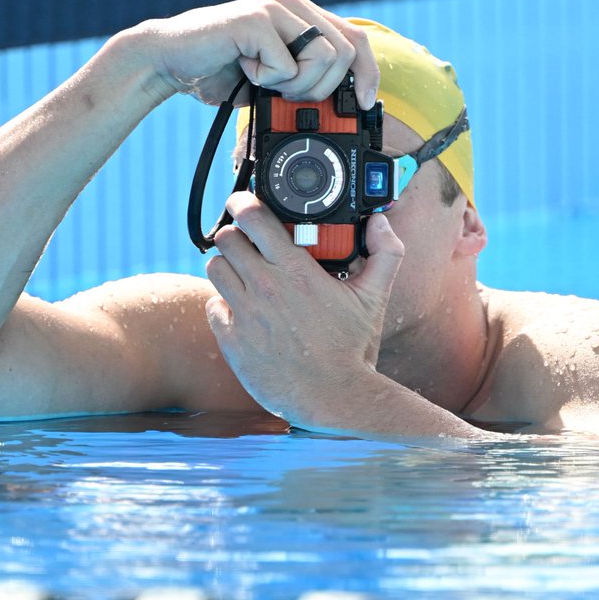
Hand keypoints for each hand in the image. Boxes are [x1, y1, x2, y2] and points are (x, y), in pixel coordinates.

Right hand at [137, 0, 378, 108]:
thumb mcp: (274, 78)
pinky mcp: (255, 20)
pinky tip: (244, 69)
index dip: (368, 73)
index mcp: (302, 15)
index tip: (366, 104)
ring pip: (323, 58)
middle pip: (344, 53)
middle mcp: (293, 5)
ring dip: (296, 85)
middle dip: (322, 89)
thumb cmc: (220, 71)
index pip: (355, 39)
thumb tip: (347, 105)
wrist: (170, 60)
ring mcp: (275, 9)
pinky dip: (267, 80)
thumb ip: (306, 79)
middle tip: (287, 94)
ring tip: (265, 81)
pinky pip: (286, 65)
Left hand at [203, 192, 405, 428]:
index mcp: (296, 271)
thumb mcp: (375, 297)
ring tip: (243, 274)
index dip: (243, 203)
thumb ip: (386, 252)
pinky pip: (213, 306)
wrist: (334, 398)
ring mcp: (245, 315)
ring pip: (214, 268)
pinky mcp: (232, 341)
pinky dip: (224, 304)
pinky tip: (242, 309)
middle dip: (236, 235)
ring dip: (227, 266)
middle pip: (226, 238)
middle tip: (246, 242)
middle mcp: (265, 288)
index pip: (253, 218)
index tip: (243, 202)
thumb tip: (380, 223)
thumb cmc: (353, 348)